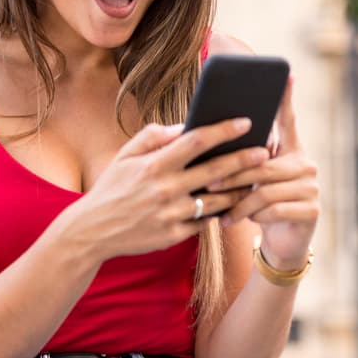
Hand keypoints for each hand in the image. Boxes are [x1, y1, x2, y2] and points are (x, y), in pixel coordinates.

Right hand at [64, 118, 268, 260]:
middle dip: (244, 159)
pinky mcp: (173, 236)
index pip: (197, 141)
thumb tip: (184, 126)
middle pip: (215, 171)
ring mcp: (171, 215)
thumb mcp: (125, 155)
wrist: (91, 232)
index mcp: (154, 165)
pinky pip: (204, 222)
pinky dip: (220, 212)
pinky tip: (236, 204)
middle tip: (266, 150)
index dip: (224, 130)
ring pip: (217, 200)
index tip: (245, 121)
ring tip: (258, 180)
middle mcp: (165, 189)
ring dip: (240, 190)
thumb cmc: (111, 187)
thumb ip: (154, 137)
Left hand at [208, 78, 318, 269]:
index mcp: (292, 150)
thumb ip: (244, 161)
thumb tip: (214, 141)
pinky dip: (252, 217)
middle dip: (234, 175)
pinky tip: (236, 221)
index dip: (287, 98)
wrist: (284, 243)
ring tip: (220, 210)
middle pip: (263, 164)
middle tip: (209, 183)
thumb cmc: (261, 205)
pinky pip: (274, 209)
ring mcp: (312, 187)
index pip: (289, 120)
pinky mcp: (311, 210)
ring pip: (265, 190)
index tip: (288, 74)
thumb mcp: (253, 181)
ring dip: (239, 201)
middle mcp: (306, 164)